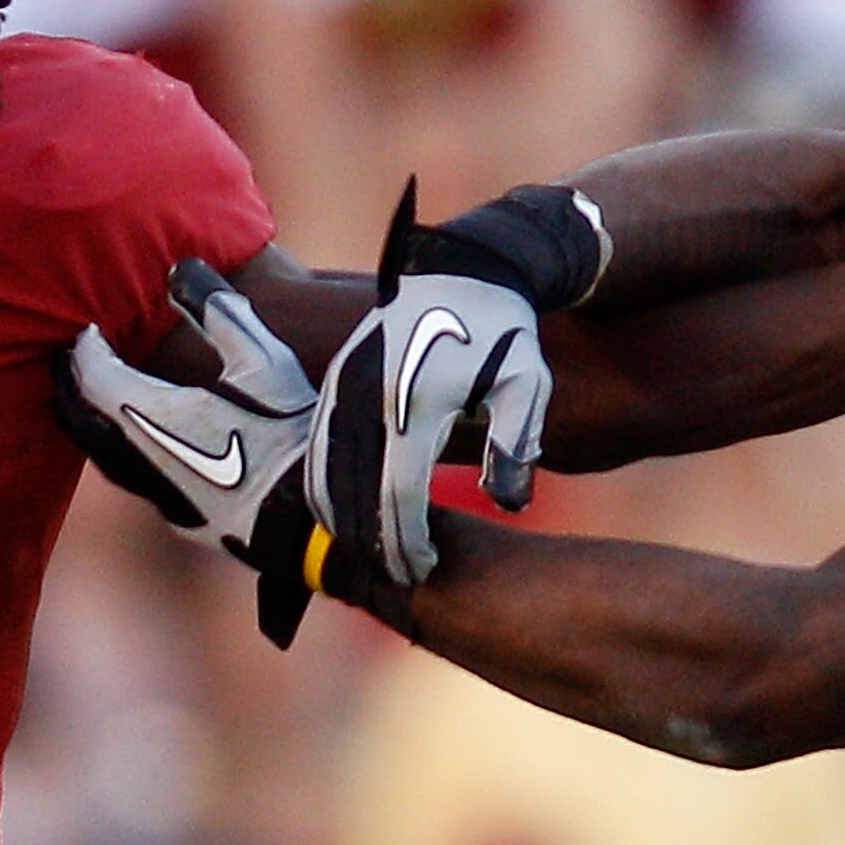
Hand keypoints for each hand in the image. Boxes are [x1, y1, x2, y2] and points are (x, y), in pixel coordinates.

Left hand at [60, 260, 321, 644]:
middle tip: (70, 364)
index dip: (86, 351)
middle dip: (73, 389)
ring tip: (97, 402)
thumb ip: (218, 311)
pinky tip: (143, 448)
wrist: (316, 518)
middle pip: (84, 422)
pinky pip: (134, 481)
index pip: (95, 378)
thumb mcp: (261, 360)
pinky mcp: (183, 521)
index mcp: (151, 417)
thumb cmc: (288, 433)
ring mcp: (160, 497)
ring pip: (105, 459)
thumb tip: (182, 268)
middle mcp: (142, 461)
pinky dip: (121, 454)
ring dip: (94, 426)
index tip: (86, 331)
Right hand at [309, 180, 601, 585]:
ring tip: (373, 554)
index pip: (400, 493)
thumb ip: (517, 445)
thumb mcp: (527, 384)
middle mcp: (371, 395)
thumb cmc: (504, 332)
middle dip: (374, 543)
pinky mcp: (336, 380)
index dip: (408, 539)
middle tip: (398, 576)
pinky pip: (317, 448)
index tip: (424, 568)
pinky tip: (351, 514)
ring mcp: (346, 386)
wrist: (462, 268)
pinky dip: (327, 488)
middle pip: (355, 492)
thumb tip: (511, 504)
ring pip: (325, 473)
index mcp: (419, 400)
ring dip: (343, 521)